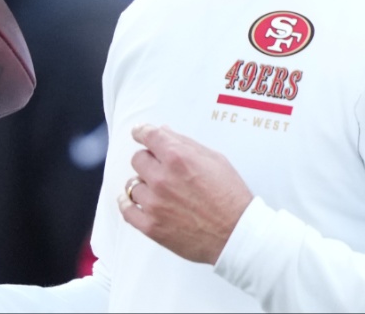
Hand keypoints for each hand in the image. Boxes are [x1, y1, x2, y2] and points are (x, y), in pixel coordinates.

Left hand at [119, 124, 252, 264]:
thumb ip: (186, 144)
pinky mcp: (151, 226)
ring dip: (143, 184)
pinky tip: (134, 201)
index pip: (149, 136)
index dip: (142, 132)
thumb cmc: (230, 196)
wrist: (237, 234)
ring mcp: (154, 203)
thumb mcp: (215, 160)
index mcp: (178, 158)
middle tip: (159, 167)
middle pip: (138, 159)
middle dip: (148, 160)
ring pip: (132, 184)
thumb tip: (165, 133)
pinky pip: (127, 210)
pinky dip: (128, 204)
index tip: (139, 133)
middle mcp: (162, 178)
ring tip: (157, 190)